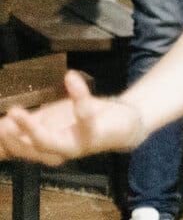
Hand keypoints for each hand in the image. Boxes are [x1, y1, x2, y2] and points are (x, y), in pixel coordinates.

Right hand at [0, 71, 144, 163]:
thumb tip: (1, 123)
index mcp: (41, 147)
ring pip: (46, 142)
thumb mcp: (51, 119)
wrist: (123, 124)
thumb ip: (27, 123)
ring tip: (13, 111)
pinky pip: (83, 114)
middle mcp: (54, 151)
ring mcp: (73, 146)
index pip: (13, 148)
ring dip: (28, 127)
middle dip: (7, 137)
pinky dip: (78, 94)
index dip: (1, 140)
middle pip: (25, 149)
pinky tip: (71, 77)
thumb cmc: (81, 120)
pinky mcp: (93, 134)